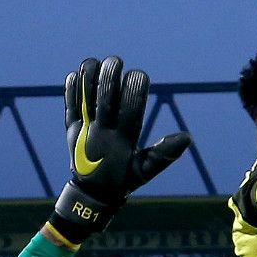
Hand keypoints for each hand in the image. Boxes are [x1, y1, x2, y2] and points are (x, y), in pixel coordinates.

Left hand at [51, 56, 191, 241]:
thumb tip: (187, 137)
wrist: (92, 195)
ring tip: (94, 62)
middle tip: (116, 61)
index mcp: (123, 141)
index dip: (135, 88)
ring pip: (84, 98)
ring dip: (88, 77)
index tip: (140, 74)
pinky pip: (69, 105)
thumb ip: (164, 153)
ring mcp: (83, 130)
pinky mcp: (70, 129)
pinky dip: (71, 89)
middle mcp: (102, 133)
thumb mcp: (146, 170)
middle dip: (110, 75)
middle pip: (105, 98)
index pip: (130, 108)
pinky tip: (77, 74)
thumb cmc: (124, 180)